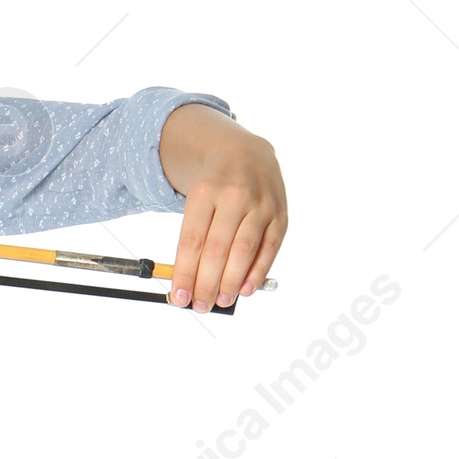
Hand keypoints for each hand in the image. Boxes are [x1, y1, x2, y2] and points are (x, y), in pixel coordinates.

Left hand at [158, 104, 286, 309]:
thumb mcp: (197, 201)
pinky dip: (257, 272)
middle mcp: (235, 195)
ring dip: (231, 281)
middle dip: (207, 283)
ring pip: (243, 250)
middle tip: (200, 306)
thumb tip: (190, 283)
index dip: (185, 274)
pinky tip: (246, 289)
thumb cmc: (217, 186)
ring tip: (221, 301)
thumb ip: (195, 238)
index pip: (192, 241)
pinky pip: (269, 248)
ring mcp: (260, 203)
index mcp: (206, 191)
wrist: (246, 152)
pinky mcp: (280, 213)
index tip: (179, 298)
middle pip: (217, 249)